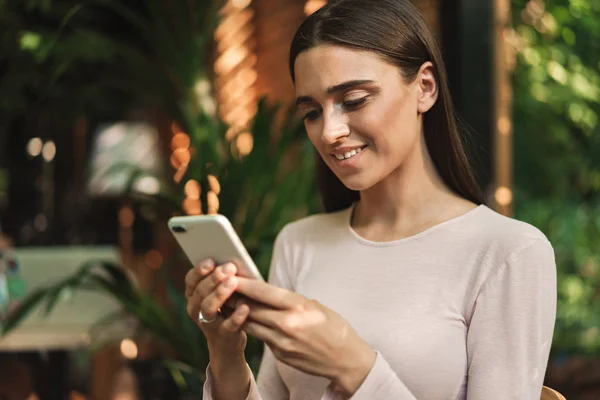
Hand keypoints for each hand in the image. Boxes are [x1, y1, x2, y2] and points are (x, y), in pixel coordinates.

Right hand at [185, 260, 252, 399]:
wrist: (228, 341)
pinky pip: (228, 326)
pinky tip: (245, 307)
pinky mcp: (223, 335)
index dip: (199, 270)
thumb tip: (233, 262)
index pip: (190, 280)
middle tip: (228, 267)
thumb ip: (223, 279)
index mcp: (193, 295)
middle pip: (200, 291)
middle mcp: (195, 309)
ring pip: (208, 307)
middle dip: (214, 278)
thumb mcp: (221, 293)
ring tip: (233, 282)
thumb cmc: (227, 308)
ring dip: (220, 293)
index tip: (211, 260)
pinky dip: (236, 316)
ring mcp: (207, 323)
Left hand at [235, 277, 376, 396]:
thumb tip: (268, 293)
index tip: (230, 274)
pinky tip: (248, 319)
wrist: (345, 360)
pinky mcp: (279, 354)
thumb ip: (291, 300)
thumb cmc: (334, 328)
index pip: (263, 292)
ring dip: (239, 313)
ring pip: (251, 324)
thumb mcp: (316, 305)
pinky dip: (254, 326)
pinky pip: (262, 337)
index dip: (244, 283)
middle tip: (221, 286)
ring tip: (228, 301)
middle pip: (251, 308)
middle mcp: (287, 324)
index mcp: (298, 306)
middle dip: (235, 297)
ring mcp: (282, 342)